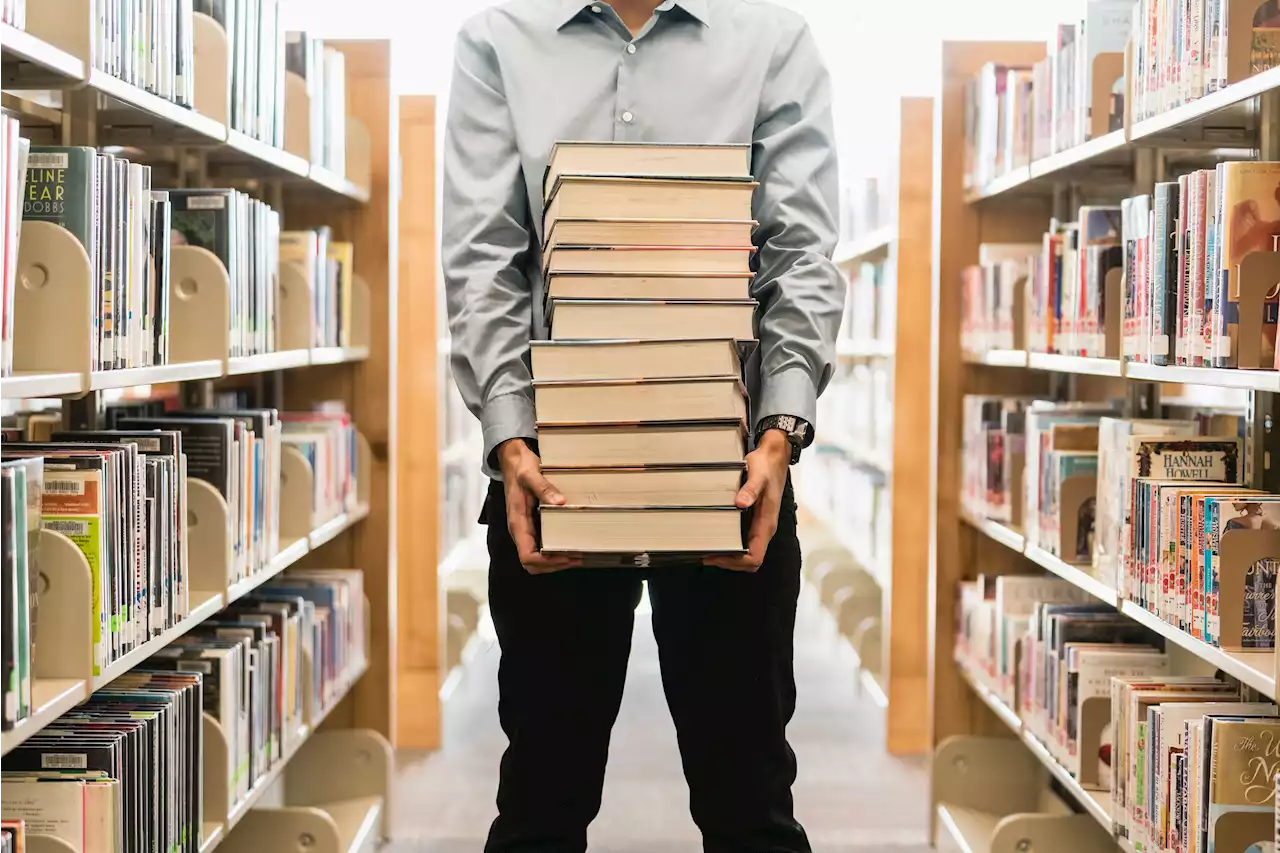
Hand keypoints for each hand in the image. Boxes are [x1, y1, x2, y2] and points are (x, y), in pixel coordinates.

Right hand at [497, 439, 582, 574]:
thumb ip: (544, 488)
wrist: (513, 460)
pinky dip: (552, 552)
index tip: (566, 557)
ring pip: (535, 559)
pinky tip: (568, 545)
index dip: (547, 562)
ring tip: (575, 556)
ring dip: (554, 562)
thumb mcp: (531, 474)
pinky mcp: (530, 525)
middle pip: (531, 563)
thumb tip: (559, 502)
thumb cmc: (520, 468)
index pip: (527, 556)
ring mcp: (524, 529)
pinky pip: (539, 547)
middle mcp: (519, 529)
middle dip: (553, 565)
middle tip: (576, 559)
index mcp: (517, 522)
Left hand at [704, 430, 789, 571]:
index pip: (755, 557)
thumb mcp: (758, 475)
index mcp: (767, 523)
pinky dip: (731, 544)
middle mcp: (764, 528)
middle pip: (749, 560)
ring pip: (747, 552)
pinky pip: (744, 540)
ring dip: (729, 555)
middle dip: (729, 562)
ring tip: (709, 549)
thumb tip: (741, 504)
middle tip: (707, 555)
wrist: (774, 456)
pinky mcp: (755, 519)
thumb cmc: (767, 466)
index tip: (716, 556)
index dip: (735, 562)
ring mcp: (760, 525)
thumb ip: (751, 489)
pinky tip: (717, 536)